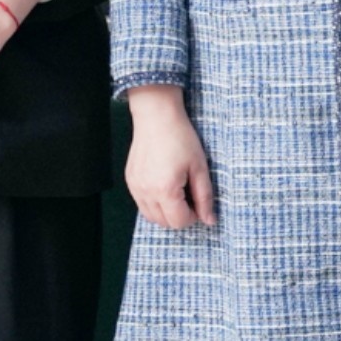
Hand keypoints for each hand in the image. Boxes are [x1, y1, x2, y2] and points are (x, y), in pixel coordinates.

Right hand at [126, 83, 214, 226]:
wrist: (157, 117)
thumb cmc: (181, 138)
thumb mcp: (200, 167)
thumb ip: (205, 197)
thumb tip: (210, 220)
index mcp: (165, 190)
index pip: (179, 222)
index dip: (193, 216)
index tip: (199, 201)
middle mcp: (146, 192)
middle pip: (164, 223)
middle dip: (179, 215)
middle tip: (189, 195)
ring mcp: (135, 187)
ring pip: (150, 216)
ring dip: (165, 211)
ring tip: (177, 191)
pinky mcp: (130, 181)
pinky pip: (142, 203)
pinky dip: (154, 202)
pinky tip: (164, 185)